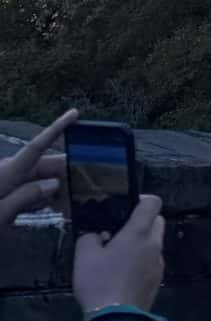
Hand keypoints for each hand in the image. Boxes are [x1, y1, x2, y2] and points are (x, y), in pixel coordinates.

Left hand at [0, 110, 73, 226]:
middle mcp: (9, 173)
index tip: (74, 113)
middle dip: (68, 172)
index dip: (56, 128)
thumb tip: (54, 183)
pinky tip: (59, 207)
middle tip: (92, 185)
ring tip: (77, 202)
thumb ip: (26, 198)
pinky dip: (46, 197)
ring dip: (58, 188)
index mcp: (8, 173)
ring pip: (41, 179)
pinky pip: (31, 190)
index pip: (37, 146)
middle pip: (45, 165)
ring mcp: (8, 184)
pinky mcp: (6, 195)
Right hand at [74, 195, 163, 316]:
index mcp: (139, 233)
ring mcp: (159, 263)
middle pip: (157, 222)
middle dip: (142, 222)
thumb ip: (89, 238)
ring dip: (141, 244)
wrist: (116, 318)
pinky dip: (142, 261)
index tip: (126, 207)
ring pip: (155, 243)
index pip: (152, 203)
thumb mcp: (83, 257)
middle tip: (119, 233)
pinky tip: (123, 274)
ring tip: (117, 256)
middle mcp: (155, 245)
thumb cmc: (99, 283)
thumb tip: (98, 235)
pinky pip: (152, 262)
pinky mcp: (157, 280)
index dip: (141, 200)